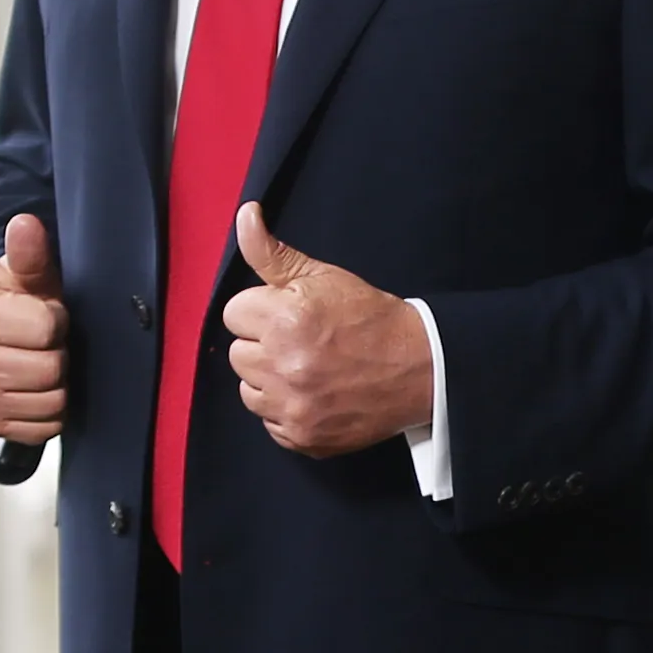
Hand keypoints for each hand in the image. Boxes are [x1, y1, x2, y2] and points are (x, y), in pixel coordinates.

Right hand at [0, 209, 71, 443]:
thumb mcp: (25, 274)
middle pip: (50, 369)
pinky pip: (46, 427)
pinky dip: (51, 411)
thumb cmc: (17, 302)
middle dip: (57, 353)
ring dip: (58, 384)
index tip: (45, 313)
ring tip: (41, 362)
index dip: (57, 319)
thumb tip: (25, 223)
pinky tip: (39, 388)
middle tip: (45, 342)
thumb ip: (29, 252)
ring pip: (52, 402)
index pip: (47, 328)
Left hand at [223, 203, 432, 455]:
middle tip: (302, 342)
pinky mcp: (302, 437)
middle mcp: (284, 366)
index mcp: (285, 318)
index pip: (234, 314)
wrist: (419, 367)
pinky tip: (316, 395)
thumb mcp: (322, 277)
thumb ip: (272, 253)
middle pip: (238, 353)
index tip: (288, 315)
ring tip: (308, 370)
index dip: (261, 311)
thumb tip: (244, 214)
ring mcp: (292, 407)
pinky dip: (287, 411)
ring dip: (271, 381)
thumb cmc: (369, 317)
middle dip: (264, 345)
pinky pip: (269, 423)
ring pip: (249, 391)